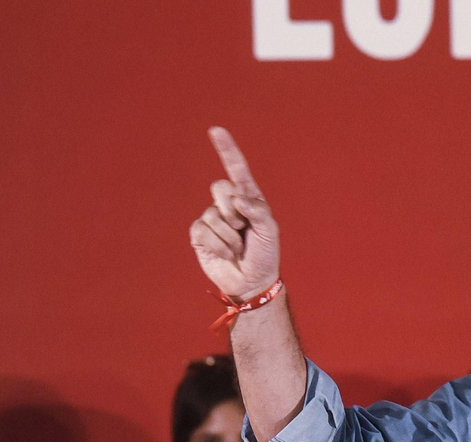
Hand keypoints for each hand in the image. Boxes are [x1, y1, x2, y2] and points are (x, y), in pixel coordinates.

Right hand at [190, 127, 279, 300]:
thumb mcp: (269, 230)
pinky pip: (203, 230)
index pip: (236, 169)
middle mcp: (228, 204)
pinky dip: (219, 245)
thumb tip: (238, 199)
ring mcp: (212, 218)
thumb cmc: (264, 254)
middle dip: (234, 210)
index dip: (226, 150)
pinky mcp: (200, 234)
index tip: (216, 131)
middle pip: (220, 188)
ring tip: (238, 247)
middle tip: (244, 230)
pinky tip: (227, 254)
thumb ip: (258, 210)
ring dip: (230, 235)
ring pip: (213, 213)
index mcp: (248, 198)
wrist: (252, 282)